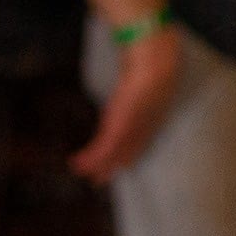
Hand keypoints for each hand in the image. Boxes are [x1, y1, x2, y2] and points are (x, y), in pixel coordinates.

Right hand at [74, 22, 180, 180]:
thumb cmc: (153, 56)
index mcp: (155, 111)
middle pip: (130, 149)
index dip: (131, 149)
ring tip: (88, 176)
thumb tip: (141, 56)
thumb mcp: (148, 65)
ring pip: (116, 152)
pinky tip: (80, 165)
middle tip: (101, 179)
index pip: (142, 136)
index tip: (124, 161)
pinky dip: (92, 158)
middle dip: (115, 164)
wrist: (153, 60)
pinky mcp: (119, 127)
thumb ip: (143, 68)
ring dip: (100, 165)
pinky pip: (104, 148)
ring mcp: (133, 126)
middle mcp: (146, 123)